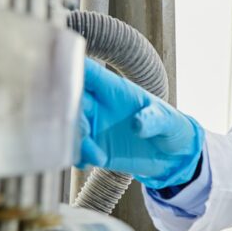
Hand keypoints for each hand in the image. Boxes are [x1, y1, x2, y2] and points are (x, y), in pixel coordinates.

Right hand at [76, 58, 203, 188]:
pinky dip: (77, 155)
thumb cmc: (171, 127)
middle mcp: (99, 105)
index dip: (69, 68)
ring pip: (70, 126)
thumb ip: (154, 120)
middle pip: (71, 100)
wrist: (173, 157)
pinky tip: (91, 162)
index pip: (87, 72)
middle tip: (85, 131)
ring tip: (96, 156)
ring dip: (74, 139)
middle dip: (70, 113)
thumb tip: (137, 124)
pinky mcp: (94, 148)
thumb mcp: (168, 120)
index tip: (58, 75)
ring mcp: (95, 126)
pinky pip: (76, 149)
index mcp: (114, 88)